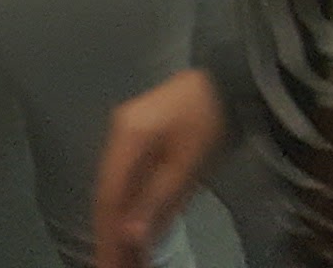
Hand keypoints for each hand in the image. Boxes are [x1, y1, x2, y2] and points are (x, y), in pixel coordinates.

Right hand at [93, 70, 226, 267]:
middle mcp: (119, 135)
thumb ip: (157, 202)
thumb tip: (129, 237)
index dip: (106, 235)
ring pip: (115, 189)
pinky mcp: (138, 139)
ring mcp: (126, 134)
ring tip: (121, 259)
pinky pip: (126, 180)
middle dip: (108, 235)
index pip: (108, 196)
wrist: (225, 83)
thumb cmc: (208, 123)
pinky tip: (132, 231)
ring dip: (117, 225)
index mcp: (127, 138)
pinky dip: (128, 208)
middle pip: (107, 193)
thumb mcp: (186, 166)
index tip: (107, 267)